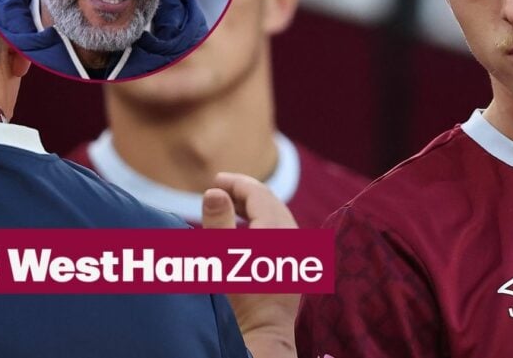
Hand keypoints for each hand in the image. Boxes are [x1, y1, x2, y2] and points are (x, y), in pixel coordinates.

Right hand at [203, 172, 299, 357]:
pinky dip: (262, 222)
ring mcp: (298, 250)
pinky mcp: (296, 264)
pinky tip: (246, 230)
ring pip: (276, 216)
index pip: (258, 193)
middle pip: (270, 201)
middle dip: (245, 192)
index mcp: (277, 230)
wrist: (263, 332)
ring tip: (230, 204)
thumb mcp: (222, 257)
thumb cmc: (239, 297)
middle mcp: (293, 236)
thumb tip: (215, 191)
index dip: (236, 182)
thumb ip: (219, 221)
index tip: (215, 179)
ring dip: (253, 207)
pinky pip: (280, 231)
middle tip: (220, 187)